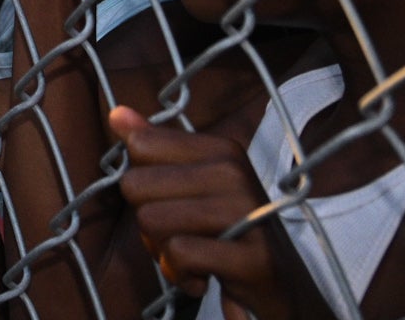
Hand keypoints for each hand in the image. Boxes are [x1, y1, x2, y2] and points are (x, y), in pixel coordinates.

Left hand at [111, 104, 287, 317]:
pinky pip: (179, 253)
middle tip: (181, 236)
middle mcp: (235, 173)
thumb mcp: (193, 187)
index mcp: (221, 150)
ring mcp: (246, 213)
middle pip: (136, 186)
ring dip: (162, 252)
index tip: (173, 203)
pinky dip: (181, 274)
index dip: (143, 184)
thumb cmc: (230, 235)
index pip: (139, 146)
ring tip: (193, 258)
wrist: (287, 291)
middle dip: (147, 222)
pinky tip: (202, 278)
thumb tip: (117, 114)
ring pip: (151, 220)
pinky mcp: (252, 258)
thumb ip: (156, 150)